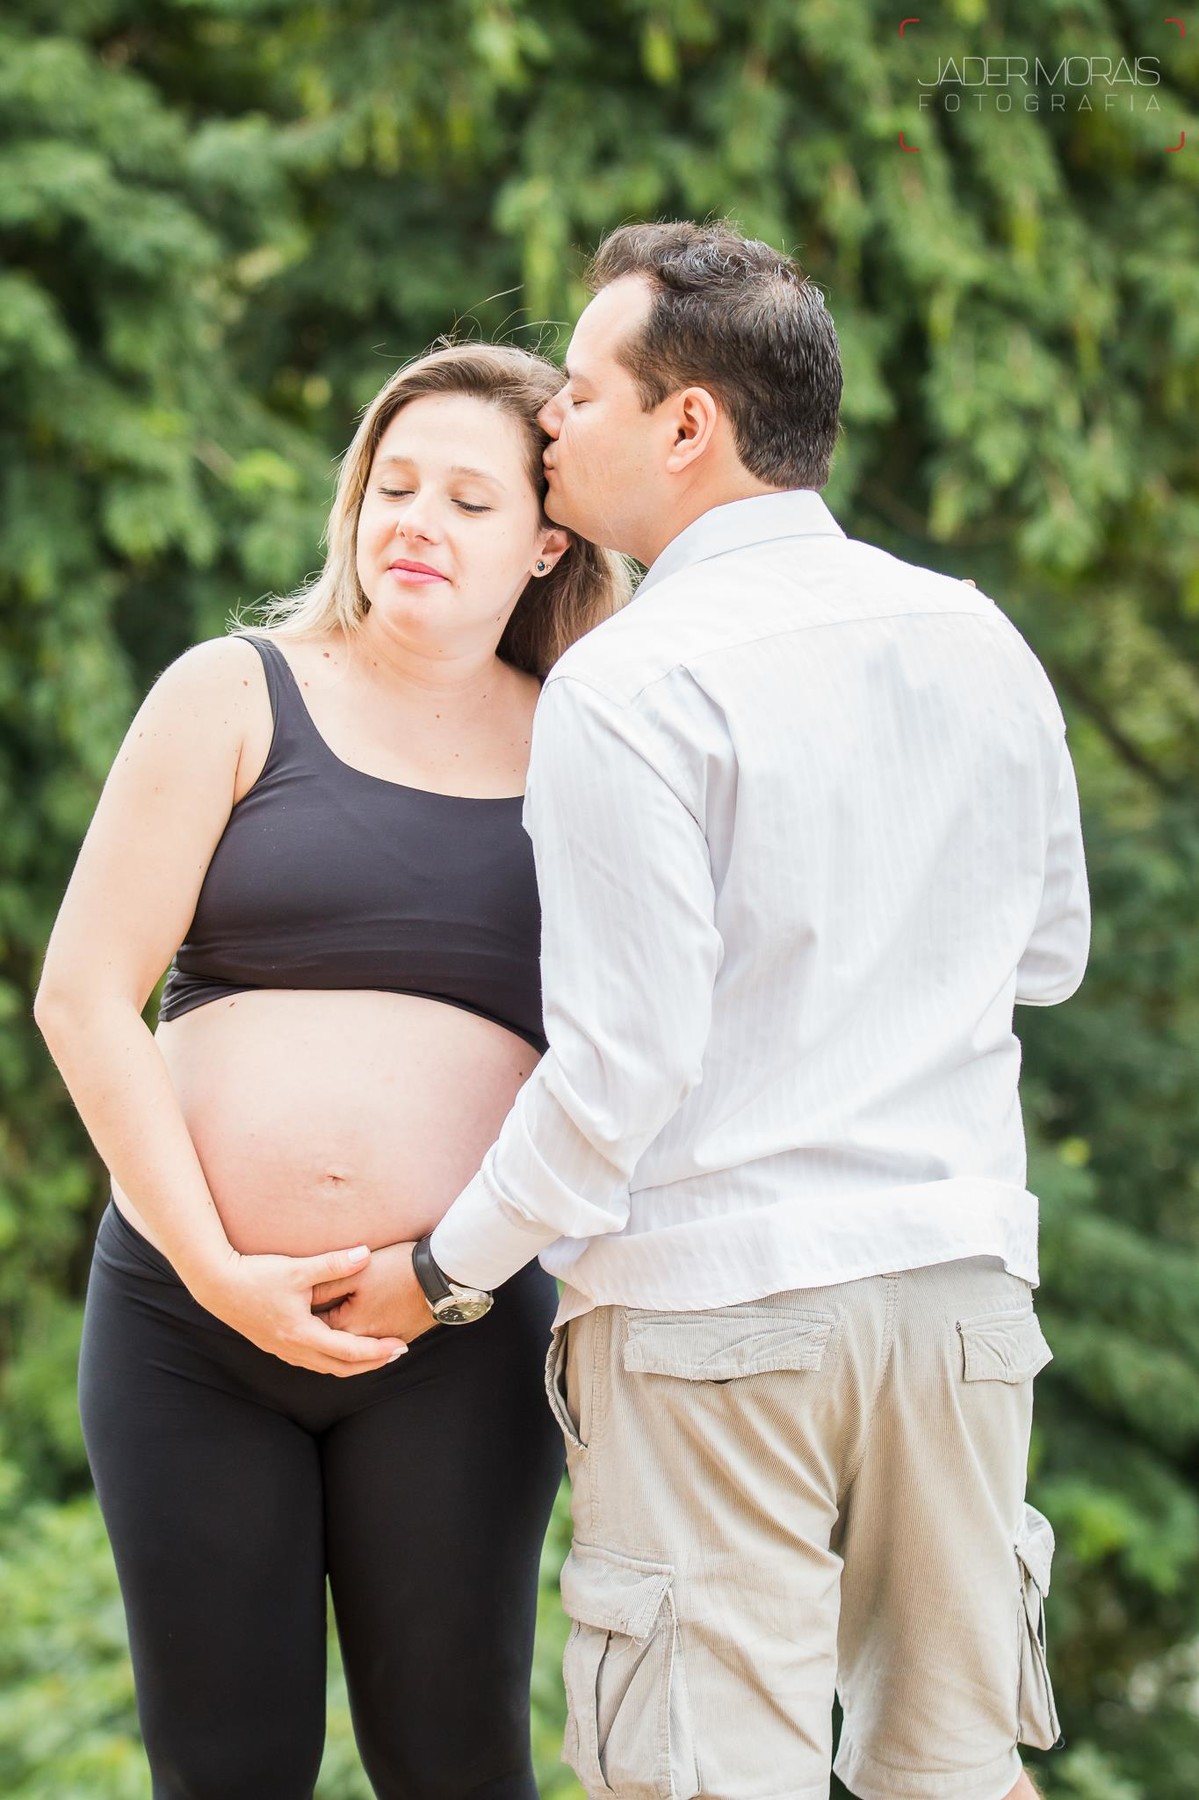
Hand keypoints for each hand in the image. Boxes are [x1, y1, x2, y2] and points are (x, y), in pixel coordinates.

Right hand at [194, 1244, 407, 1375]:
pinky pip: (311, 1361)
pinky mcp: (275, 1344)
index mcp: (302, 1333)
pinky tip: (339, 1348)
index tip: (400, 1346)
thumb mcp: (298, 1267)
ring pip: (324, 1367)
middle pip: (340, 1367)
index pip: (349, 1351)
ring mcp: (283, 1350)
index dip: (377, 1351)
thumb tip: (365, 1253)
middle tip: (396, 1353)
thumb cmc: (256, 1275)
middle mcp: (294, 1348)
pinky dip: (332, 1359)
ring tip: (374, 1354)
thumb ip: (334, 1263)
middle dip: (370, 1363)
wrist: (217, 1284)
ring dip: (351, 1363)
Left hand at [311, 1240, 436, 1345]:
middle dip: (318, 1327)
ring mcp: (383, 1342)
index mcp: (347, 1327)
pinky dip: (362, 1338)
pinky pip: (372, 1343)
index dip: (303, 1311)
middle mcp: (363, 1341)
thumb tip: (305, 1293)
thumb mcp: (357, 1272)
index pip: (314, 1324)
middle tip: (305, 1314)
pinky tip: (358, 1325)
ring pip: (353, 1345)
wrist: (442, 1277)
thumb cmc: (399, 1270)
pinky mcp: (400, 1337)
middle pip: (331, 1339)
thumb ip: (328, 1283)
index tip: (296, 1300)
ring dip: (339, 1338)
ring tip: (326, 1324)